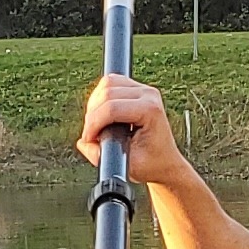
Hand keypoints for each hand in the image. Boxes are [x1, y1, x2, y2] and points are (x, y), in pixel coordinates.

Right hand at [74, 75, 192, 187]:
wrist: (165, 161)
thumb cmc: (152, 164)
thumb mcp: (128, 165)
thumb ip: (102, 156)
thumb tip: (83, 142)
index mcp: (151, 111)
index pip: (111, 108)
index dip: (93, 124)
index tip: (89, 140)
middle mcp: (149, 95)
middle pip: (106, 92)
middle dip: (92, 115)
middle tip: (91, 135)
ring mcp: (144, 89)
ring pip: (107, 84)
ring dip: (95, 104)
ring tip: (96, 126)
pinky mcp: (137, 88)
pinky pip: (111, 83)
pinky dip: (100, 97)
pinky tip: (101, 114)